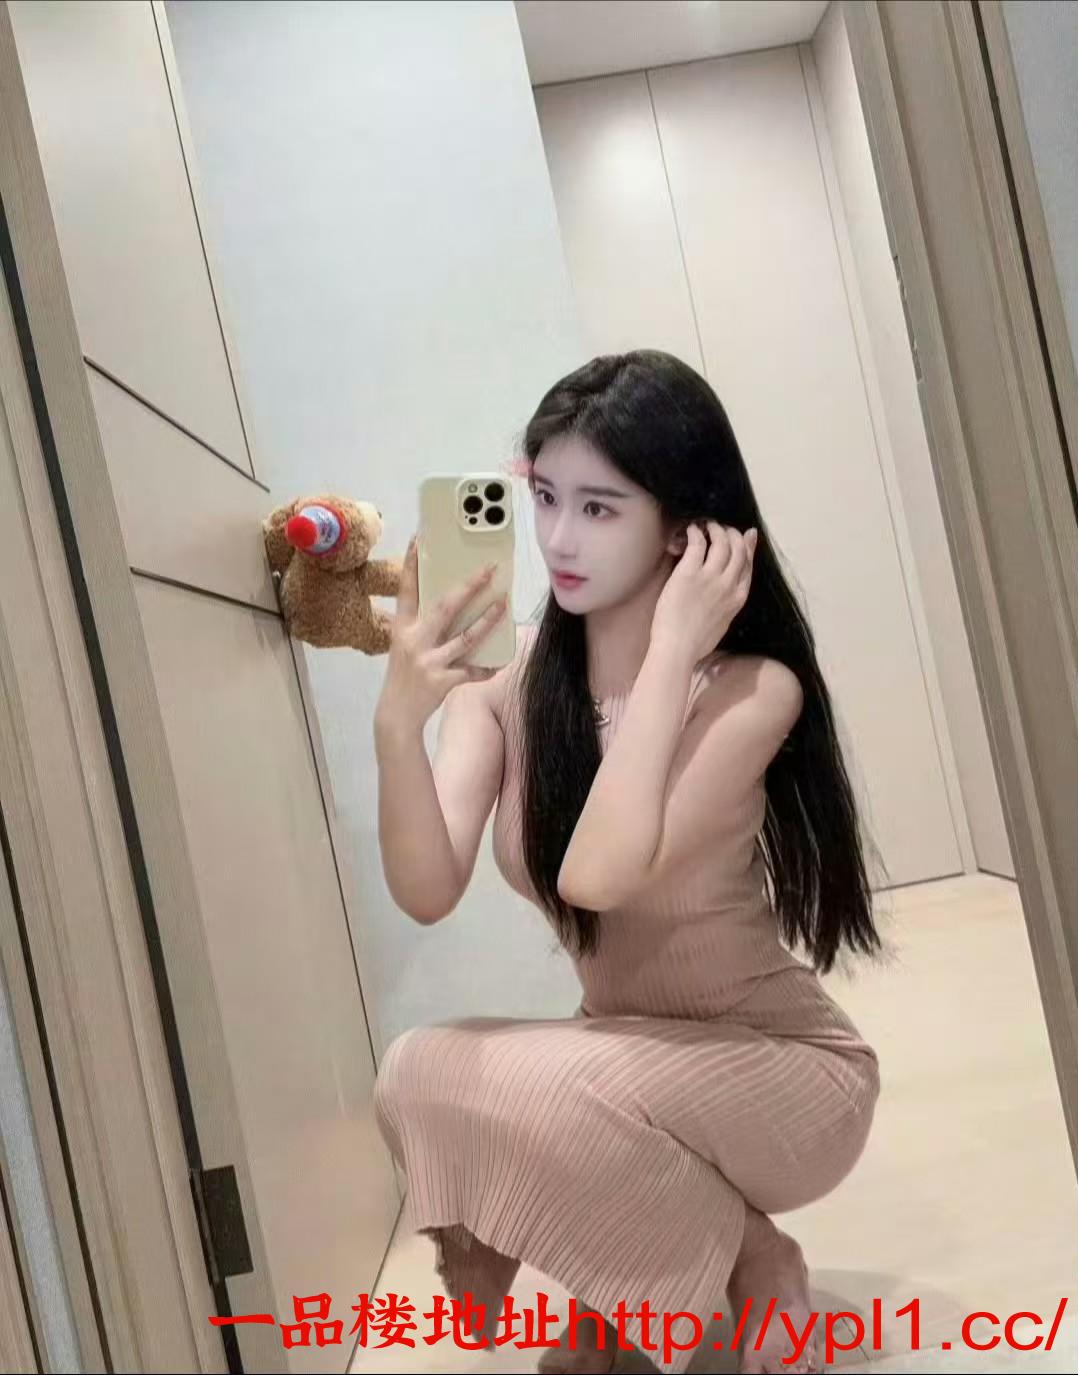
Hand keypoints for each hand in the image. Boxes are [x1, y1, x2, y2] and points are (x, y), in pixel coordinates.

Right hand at [374, 535, 507, 737]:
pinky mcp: (443, 681)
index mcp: (402, 628)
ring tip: (503, 605)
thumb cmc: (403, 675)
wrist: (396, 715)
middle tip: (489, 569)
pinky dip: (487, 668)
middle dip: (469, 586)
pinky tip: (499, 663)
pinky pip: (472, 671)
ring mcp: (429, 662)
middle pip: (445, 607)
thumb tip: (452, 602)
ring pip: (466, 637)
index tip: (419, 538)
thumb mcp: (404, 646)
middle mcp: (414, 641)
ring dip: (487, 621)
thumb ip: (421, 626)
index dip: (411, 564)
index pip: (406, 590)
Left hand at [650, 521, 757, 663]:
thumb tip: (725, 601)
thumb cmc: (695, 644)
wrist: (678, 649)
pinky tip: (692, 529)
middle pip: (739, 550)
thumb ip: (726, 608)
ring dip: (716, 529)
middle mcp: (728, 585)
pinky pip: (698, 544)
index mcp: (738, 599)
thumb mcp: (722, 625)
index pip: (748, 566)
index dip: (749, 547)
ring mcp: (710, 578)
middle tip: (724, 528)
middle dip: (734, 534)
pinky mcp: (689, 573)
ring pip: (722, 543)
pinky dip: (697, 532)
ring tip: (708, 525)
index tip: (748, 535)